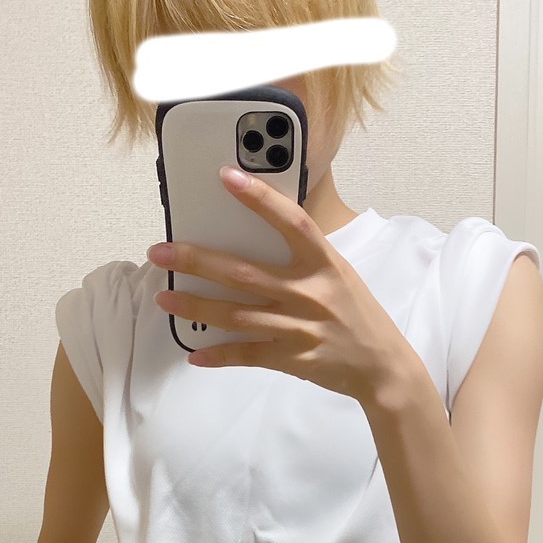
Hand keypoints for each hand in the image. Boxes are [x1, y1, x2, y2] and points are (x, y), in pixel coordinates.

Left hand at [146, 166, 408, 403]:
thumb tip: (260, 232)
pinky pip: (248, 355)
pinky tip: (194, 353)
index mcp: (324, 263)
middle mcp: (309, 292)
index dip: (259, 199)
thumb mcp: (339, 273)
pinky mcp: (292, 359)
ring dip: (196, 307)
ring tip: (165, 297)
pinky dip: (220, 355)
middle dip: (197, 261)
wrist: (383, 366)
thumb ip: (305, 255)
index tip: (226, 176)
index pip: (290, 221)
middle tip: (160, 252)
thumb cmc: (357, 313)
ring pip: (237, 316)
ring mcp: (299, 328)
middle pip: (243, 273)